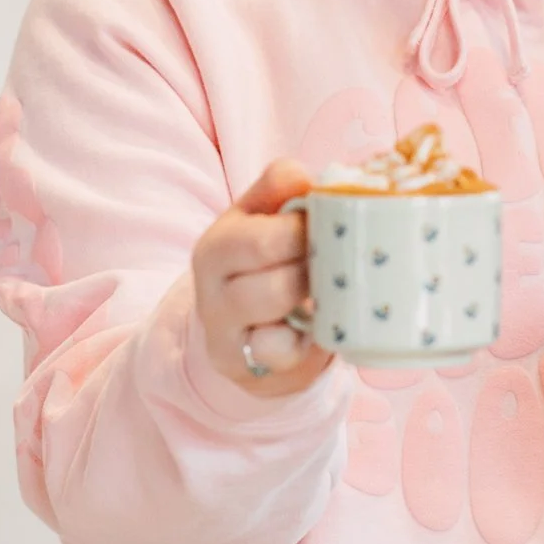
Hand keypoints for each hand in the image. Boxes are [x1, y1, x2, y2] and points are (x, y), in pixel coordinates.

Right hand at [192, 159, 333, 397]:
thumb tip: (304, 177)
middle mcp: (210, 290)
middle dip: (314, 270)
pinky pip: (281, 352)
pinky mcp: (242, 366)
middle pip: (272, 280)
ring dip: (311, 299)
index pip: (262, 238)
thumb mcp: (264, 217)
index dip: (305, 234)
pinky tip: (311, 328)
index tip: (328, 230)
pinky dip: (304, 341)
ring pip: (274, 314)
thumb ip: (280, 185)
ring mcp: (224, 332)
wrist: (245, 333)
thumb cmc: (264, 265)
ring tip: (325, 290)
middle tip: (334, 264)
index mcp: (217, 246)